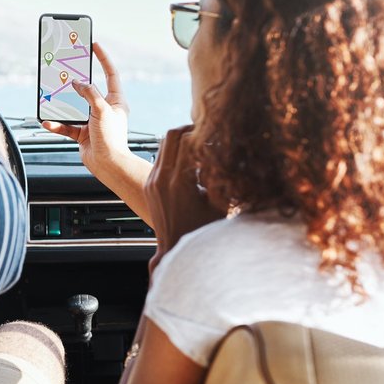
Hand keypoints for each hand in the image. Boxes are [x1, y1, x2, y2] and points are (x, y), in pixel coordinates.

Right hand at [42, 42, 131, 174]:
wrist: (109, 166)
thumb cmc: (112, 138)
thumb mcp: (101, 110)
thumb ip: (89, 93)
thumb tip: (77, 82)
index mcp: (115, 101)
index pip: (110, 74)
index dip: (103, 58)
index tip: (94, 45)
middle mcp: (104, 109)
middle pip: (87, 90)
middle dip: (75, 82)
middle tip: (64, 69)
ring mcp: (92, 121)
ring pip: (73, 108)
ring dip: (61, 106)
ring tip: (50, 97)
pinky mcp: (82, 134)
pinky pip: (66, 126)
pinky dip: (56, 124)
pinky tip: (48, 122)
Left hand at [145, 125, 224, 276]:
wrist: (176, 251)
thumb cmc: (203, 233)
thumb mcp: (220, 204)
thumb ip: (224, 178)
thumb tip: (233, 154)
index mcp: (179, 181)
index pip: (189, 140)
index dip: (206, 134)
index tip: (218, 137)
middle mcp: (162, 178)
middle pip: (172, 135)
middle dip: (191, 131)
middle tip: (207, 135)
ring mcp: (152, 181)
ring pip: (163, 144)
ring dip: (181, 141)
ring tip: (200, 148)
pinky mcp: (149, 185)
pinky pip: (160, 158)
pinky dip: (174, 154)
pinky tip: (191, 164)